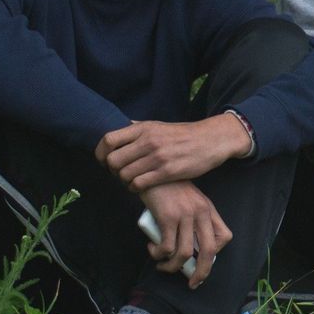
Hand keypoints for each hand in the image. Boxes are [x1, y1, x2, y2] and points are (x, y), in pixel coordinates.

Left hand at [98, 116, 247, 189]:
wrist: (211, 140)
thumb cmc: (184, 135)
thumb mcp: (160, 125)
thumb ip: (139, 128)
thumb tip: (121, 127)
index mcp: (144, 128)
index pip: (108, 140)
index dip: (101, 153)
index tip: (104, 161)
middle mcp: (148, 141)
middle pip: (113, 161)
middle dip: (113, 170)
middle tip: (120, 173)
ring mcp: (158, 157)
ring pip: (124, 175)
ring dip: (124, 181)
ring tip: (132, 181)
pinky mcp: (167, 172)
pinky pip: (139, 184)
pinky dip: (135, 188)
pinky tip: (141, 186)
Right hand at [138, 181, 230, 288]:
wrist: (151, 170)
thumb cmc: (167, 188)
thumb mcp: (187, 201)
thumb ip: (191, 219)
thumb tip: (187, 248)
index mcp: (208, 209)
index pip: (225, 235)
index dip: (216, 252)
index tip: (203, 259)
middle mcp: (200, 212)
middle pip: (209, 251)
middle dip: (201, 272)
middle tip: (192, 283)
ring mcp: (185, 215)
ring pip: (184, 254)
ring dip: (171, 266)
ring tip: (162, 264)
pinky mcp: (167, 217)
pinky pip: (166, 247)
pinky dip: (158, 254)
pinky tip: (152, 249)